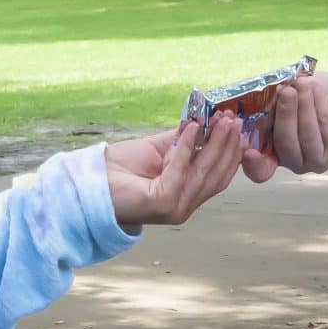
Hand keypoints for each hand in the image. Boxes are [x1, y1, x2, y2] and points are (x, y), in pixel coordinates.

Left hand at [104, 115, 245, 227]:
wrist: (90, 182)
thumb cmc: (120, 170)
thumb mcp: (160, 150)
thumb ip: (184, 142)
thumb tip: (207, 123)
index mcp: (186, 197)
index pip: (217, 176)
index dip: (230, 151)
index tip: (237, 126)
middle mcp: (184, 207)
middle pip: (215, 175)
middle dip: (227, 146)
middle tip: (235, 120)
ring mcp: (175, 208)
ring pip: (203, 173)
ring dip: (215, 144)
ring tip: (222, 121)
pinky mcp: (162, 203)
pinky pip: (181, 170)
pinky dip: (188, 147)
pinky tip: (192, 127)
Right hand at [239, 72, 327, 183]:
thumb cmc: (318, 96)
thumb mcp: (291, 92)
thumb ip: (275, 96)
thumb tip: (267, 93)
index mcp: (276, 150)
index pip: (260, 169)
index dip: (252, 164)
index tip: (247, 151)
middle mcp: (295, 160)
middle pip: (283, 146)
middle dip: (284, 116)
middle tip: (286, 91)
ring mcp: (317, 158)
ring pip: (305, 137)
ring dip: (303, 108)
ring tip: (303, 85)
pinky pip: (325, 128)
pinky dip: (318, 105)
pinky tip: (316, 88)